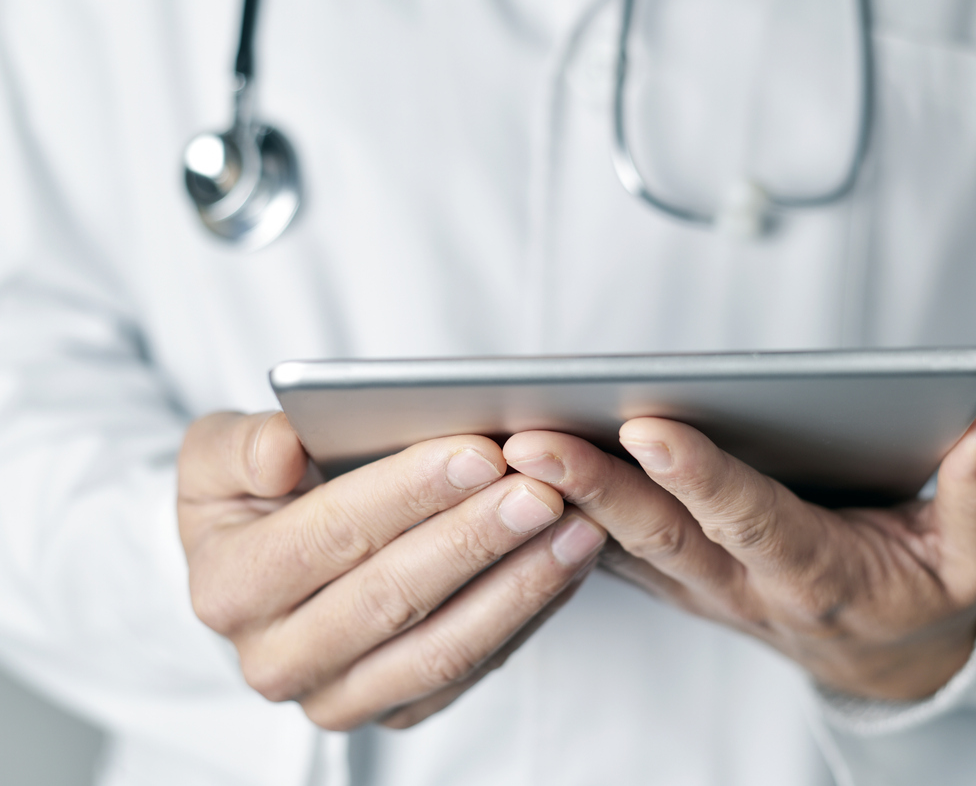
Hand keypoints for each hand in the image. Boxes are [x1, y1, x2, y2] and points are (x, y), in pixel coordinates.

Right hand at [177, 412, 605, 728]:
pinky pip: (473, 668)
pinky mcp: (396, 710)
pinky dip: (528, 613)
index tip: (482, 452)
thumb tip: (283, 453)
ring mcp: (339, 698)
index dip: (409, 492)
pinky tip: (568, 563)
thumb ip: (239, 446)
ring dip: (520, 586)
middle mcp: (276, 660)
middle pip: (394, 597)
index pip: (330, 534)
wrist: (266, 566)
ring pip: (445, 647)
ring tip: (577, 528)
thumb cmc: (255, 495)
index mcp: (228, 587)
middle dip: (476, 538)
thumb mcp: (218, 455)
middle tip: (543, 490)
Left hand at [503, 397, 975, 699]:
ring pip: (617, 541)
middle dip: (593, 484)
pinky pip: (606, 549)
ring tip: (498, 441)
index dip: (704, 478)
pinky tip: (512, 469)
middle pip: (658, 533)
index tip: (651, 426)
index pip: (751, 520)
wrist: (882, 656)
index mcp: (814, 574)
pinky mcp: (673, 578)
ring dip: (558, 497)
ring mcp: (697, 587)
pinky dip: (560, 512)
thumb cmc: (926, 596)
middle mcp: (740, 584)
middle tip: (532, 437)